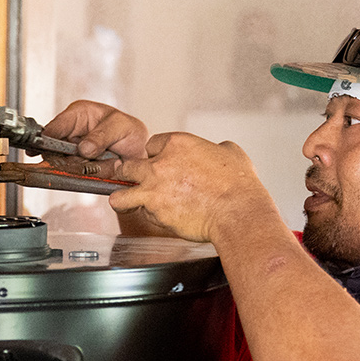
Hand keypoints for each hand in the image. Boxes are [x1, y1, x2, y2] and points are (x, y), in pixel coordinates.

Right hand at [39, 101, 149, 176]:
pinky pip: (77, 178)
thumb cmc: (129, 132)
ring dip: (85, 169)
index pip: (53, 127)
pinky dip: (90, 176)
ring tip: (108, 160)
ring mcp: (72, 154)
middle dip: (70, 160)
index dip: (46, 140)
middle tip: (91, 158)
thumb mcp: (121, 126)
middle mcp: (70, 134)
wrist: (138, 153)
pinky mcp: (77, 169)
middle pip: (53, 152)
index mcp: (77, 115)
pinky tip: (105, 167)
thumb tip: (84, 148)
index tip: (49, 152)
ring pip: (65, 168)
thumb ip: (102, 135)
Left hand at [105, 132, 273, 242]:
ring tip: (126, 201)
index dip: (154, 155)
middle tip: (133, 180)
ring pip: (121, 194)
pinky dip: (150, 216)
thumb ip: (213, 148)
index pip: (150, 144)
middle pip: (128, 166)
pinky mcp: (155, 213)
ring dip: (123, 197)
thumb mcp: (230, 152)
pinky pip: (143, 214)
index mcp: (177, 144)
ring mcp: (154, 190)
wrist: (237, 212)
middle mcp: (160, 165)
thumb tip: (215, 151)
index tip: (158, 162)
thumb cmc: (238, 185)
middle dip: (130, 174)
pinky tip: (161, 216)